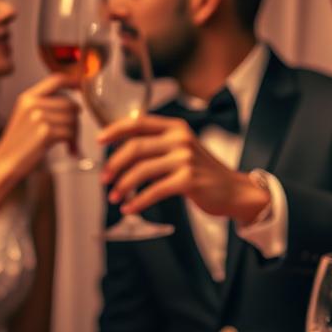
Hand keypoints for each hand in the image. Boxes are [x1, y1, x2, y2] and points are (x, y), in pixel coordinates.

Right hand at [0, 74, 79, 179]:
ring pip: (72, 119)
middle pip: (69, 103)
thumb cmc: (19, 144)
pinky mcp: (45, 132)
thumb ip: (44, 105)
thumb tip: (73, 104)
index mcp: (27, 97)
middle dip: (76, 119)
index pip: (56, 80)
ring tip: (69, 143)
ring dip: (75, 133)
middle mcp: (32, 104)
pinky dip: (73, 142)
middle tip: (73, 134)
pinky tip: (69, 149)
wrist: (5, 163)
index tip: (82, 87)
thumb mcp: (26, 116)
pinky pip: (70, 132)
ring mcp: (38, 117)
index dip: (73, 81)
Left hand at [98, 114, 269, 221]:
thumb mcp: (181, 149)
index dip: (115, 130)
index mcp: (175, 127)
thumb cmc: (201, 172)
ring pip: (141, 170)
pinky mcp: (188, 180)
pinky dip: (138, 202)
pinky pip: (154, 191)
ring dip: (123, 186)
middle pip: (135, 147)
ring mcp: (185, 159)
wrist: (233, 191)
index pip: (138, 122)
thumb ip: (157, 144)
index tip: (98, 141)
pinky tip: (130, 209)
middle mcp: (180, 139)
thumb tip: (119, 148)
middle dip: (114, 164)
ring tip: (115, 198)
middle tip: (104, 179)